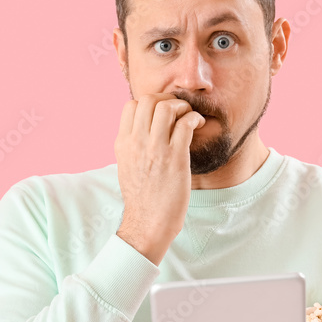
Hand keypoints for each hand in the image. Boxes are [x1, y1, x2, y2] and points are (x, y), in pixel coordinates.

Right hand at [114, 92, 205, 264]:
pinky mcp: (175, 158)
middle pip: (148, 100)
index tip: (163, 112)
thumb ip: (132, 144)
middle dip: (167, 99)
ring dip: (182, 107)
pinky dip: (194, 118)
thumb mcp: (126, 165)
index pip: (131, 105)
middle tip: (178, 110)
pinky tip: (198, 125)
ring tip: (189, 117)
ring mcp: (155, 150)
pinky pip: (185, 124)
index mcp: (123, 143)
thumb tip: (142, 128)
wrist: (148, 223)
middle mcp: (136, 143)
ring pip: (166, 107)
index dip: (150, 103)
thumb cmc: (141, 197)